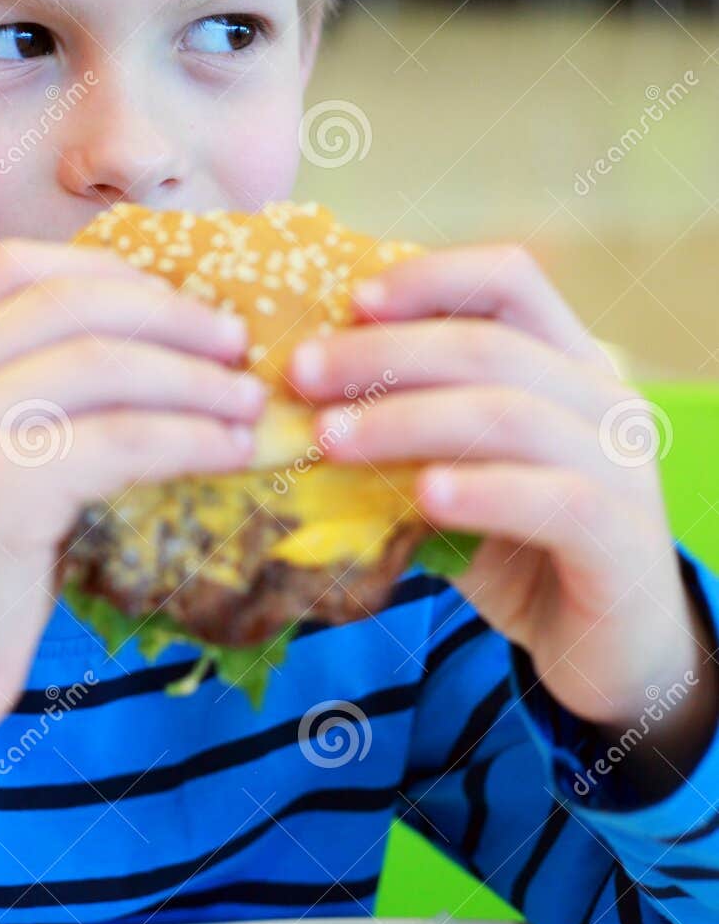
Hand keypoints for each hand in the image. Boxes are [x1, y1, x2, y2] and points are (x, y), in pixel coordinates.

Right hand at [0, 237, 265, 844]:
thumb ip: (34, 401)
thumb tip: (166, 353)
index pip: (16, 267)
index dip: (110, 271)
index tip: (182, 301)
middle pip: (71, 304)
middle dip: (171, 315)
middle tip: (239, 345)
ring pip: (103, 365)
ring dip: (195, 379)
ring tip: (250, 403)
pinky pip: (118, 441)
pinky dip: (189, 438)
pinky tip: (230, 453)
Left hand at [288, 243, 716, 759]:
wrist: (609, 646)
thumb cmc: (519, 545)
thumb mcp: (459, 471)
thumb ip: (410, 429)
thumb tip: (300, 393)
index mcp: (568, 361)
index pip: (509, 280)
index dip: (430, 277)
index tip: (351, 298)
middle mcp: (603, 399)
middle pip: (490, 344)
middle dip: (383, 354)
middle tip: (301, 373)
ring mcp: (622, 465)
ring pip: (509, 415)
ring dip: (407, 419)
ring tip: (330, 437)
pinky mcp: (622, 537)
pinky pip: (551, 498)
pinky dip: (481, 491)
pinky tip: (422, 496)